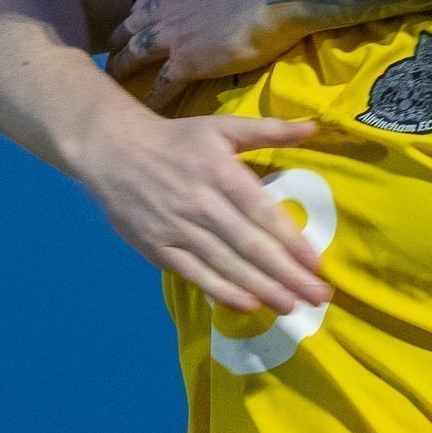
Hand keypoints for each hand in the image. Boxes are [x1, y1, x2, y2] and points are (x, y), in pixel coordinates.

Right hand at [70, 108, 327, 313]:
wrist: (113, 150)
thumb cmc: (176, 141)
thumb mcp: (222, 126)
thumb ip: (269, 130)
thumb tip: (313, 127)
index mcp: (221, 172)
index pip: (262, 212)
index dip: (291, 240)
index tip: (317, 264)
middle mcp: (202, 202)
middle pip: (250, 244)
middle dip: (286, 273)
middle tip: (318, 295)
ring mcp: (178, 228)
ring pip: (226, 264)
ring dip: (261, 288)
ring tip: (291, 305)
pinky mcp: (158, 248)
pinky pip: (195, 274)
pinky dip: (222, 291)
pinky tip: (248, 305)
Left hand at [109, 0, 317, 105]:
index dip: (141, 14)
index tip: (138, 24)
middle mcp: (165, 3)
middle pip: (131, 26)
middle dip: (120, 40)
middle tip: (114, 52)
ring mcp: (172, 34)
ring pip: (135, 54)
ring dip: (122, 67)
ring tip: (115, 80)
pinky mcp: (185, 61)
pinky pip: (161, 84)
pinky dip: (152, 97)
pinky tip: (145, 108)